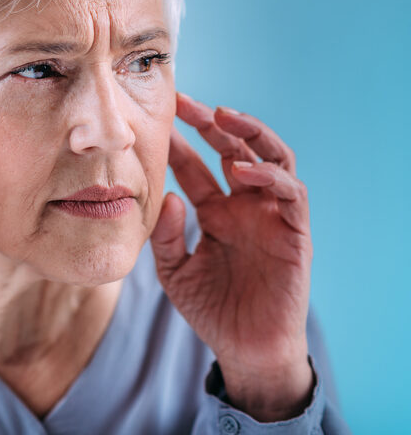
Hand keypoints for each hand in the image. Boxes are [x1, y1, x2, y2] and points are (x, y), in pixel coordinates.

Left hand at [150, 92, 313, 420]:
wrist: (245, 348)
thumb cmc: (211, 310)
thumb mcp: (174, 272)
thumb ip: (165, 236)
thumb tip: (167, 196)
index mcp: (216, 212)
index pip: (196, 168)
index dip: (179, 144)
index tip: (156, 121)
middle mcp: (245, 206)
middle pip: (233, 150)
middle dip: (211, 123)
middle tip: (184, 102)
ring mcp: (271, 215)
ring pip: (271, 158)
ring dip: (249, 133)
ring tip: (221, 116)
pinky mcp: (296, 231)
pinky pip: (291, 192)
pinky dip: (270, 176)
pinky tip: (244, 169)